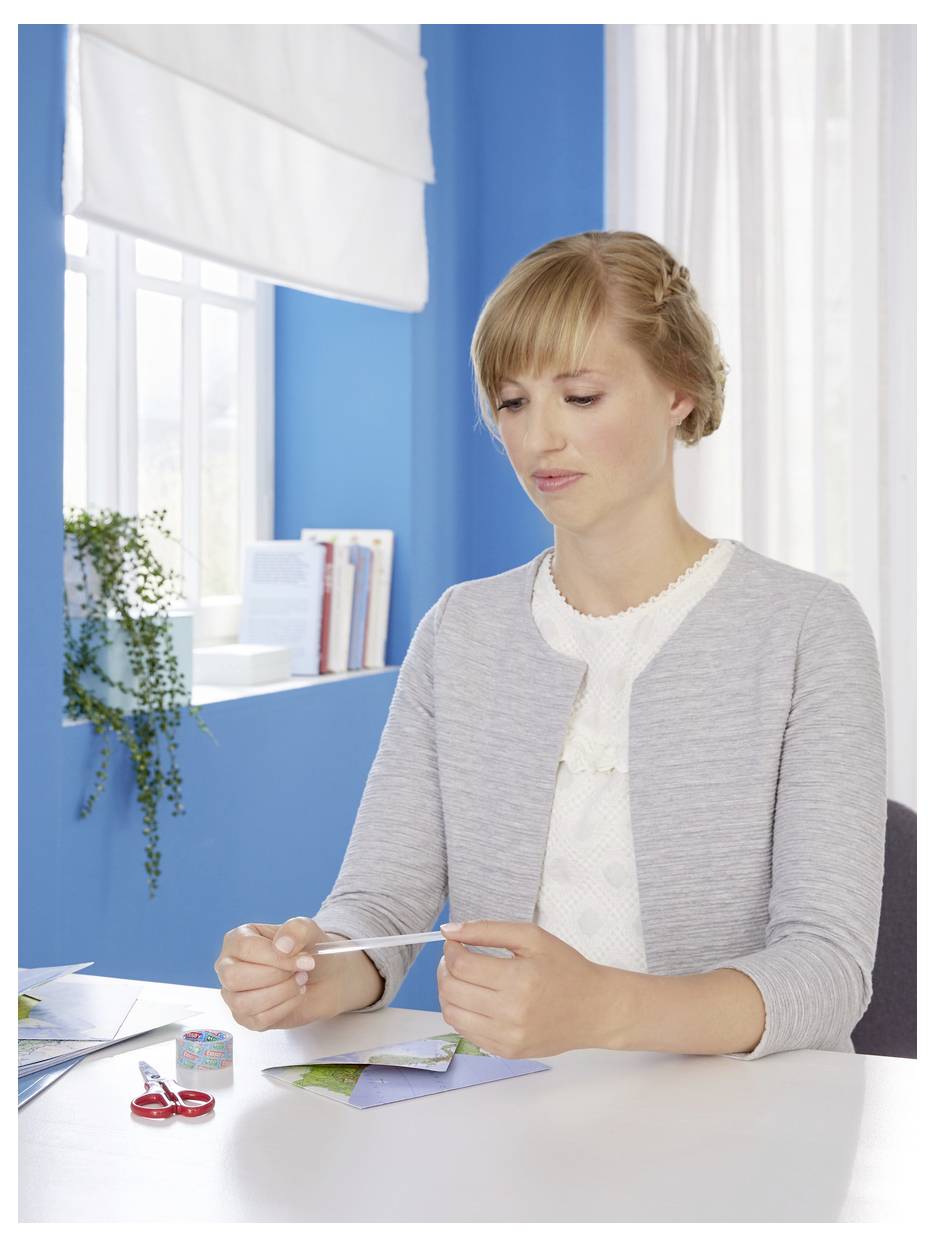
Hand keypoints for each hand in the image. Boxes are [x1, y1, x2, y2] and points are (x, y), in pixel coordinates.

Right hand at [214, 916, 352, 1030]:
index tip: (305, 960)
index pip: (246, 948)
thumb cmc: (305, 950)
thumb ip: (296, 929)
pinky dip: (284, 1008)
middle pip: (234, 977)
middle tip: (300, 972)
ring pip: (244, 1002)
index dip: (276, 957)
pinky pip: (258, 1020)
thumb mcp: (307, 930)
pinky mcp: (244, 1017)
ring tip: (300, 982)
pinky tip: (295, 996)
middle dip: (275, 976)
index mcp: (237, 939)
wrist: (320, 976)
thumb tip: (282, 946)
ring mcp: (233, 994)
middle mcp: (228, 966)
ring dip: (281, 993)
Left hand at [436, 920, 626, 1058]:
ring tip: (463, 979)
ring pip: (453, 1015)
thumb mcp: (532, 937)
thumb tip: (449, 930)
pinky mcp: (507, 1052)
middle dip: (445, 970)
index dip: (450, 950)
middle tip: (455, 959)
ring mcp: (507, 1037)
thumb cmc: (566, 969)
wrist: (595, 1009)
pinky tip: (476, 999)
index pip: (462, 965)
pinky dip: (462, 1013)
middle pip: (452, 990)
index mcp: (519, 979)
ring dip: (449, 993)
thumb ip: (488, 930)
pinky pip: (466, 1033)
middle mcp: (511, 1013)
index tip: (455, 943)